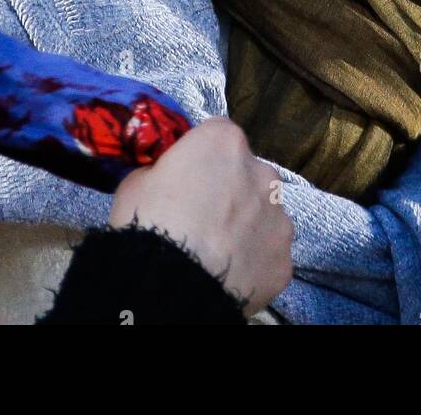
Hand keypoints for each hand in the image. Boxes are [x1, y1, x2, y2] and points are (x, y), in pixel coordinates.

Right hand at [109, 116, 293, 316]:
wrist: (170, 284)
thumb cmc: (149, 221)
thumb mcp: (136, 182)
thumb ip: (162, 171)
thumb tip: (167, 178)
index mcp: (225, 142)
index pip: (217, 136)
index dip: (200, 157)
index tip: (186, 177)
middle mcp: (261, 172)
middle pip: (247, 174)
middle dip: (230, 190)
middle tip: (201, 217)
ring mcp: (278, 217)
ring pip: (263, 215)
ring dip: (246, 226)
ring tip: (216, 252)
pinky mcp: (284, 260)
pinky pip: (268, 255)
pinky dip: (253, 262)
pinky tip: (228, 275)